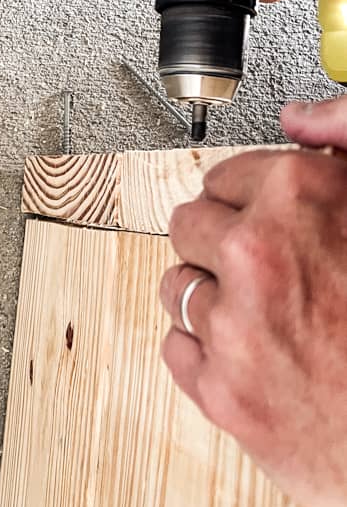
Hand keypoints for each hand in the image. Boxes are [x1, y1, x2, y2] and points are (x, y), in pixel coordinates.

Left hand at [159, 96, 346, 506]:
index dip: (247, 202)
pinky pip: (176, 347)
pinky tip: (250, 359)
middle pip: (188, 225)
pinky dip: (205, 352)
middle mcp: (259, 254)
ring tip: (259, 318)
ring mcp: (235, 326)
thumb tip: (302, 116)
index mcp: (303, 196)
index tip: (260, 220)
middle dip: (218, 243)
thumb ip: (346, 149)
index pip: (223, 177)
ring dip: (209, 297)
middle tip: (257, 269)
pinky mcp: (222, 390)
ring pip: (176, 287)